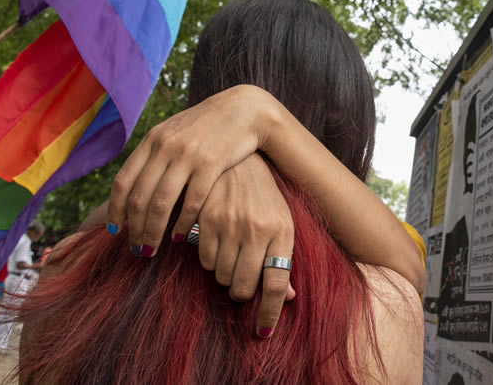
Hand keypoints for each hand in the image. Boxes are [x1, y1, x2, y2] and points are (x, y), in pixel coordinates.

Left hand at [107, 84, 279, 255]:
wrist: (244, 110)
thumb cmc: (208, 126)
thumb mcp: (175, 132)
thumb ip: (155, 153)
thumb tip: (135, 182)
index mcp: (152, 139)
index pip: (123, 181)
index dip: (115, 209)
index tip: (114, 230)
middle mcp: (165, 146)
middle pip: (139, 197)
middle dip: (134, 228)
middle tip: (135, 250)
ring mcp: (187, 155)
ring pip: (161, 204)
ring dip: (153, 231)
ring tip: (151, 250)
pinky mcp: (211, 164)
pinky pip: (191, 201)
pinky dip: (183, 223)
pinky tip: (180, 236)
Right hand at [197, 153, 295, 336]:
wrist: (240, 159)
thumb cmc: (265, 196)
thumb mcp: (283, 222)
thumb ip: (283, 258)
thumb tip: (288, 299)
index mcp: (281, 231)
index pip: (275, 285)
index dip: (269, 313)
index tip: (264, 332)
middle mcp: (256, 230)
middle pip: (243, 287)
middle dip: (242, 292)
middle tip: (242, 281)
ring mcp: (230, 224)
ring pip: (221, 276)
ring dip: (226, 275)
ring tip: (231, 255)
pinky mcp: (206, 219)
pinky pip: (204, 260)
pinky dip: (210, 261)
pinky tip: (217, 244)